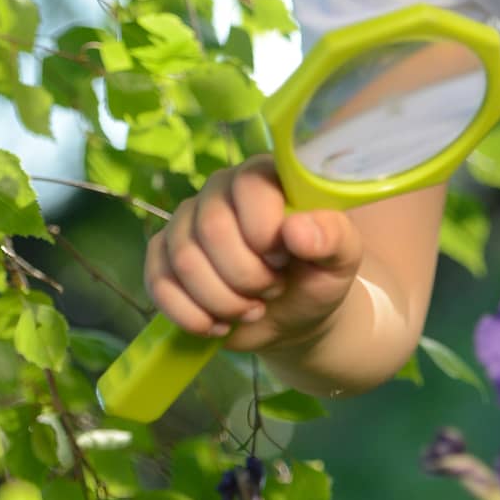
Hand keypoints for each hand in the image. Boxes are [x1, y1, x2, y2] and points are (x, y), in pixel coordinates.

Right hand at [144, 155, 364, 353]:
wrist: (293, 316)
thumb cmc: (318, 276)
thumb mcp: (342, 258)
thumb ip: (332, 236)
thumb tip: (296, 230)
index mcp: (264, 176)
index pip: (248, 187)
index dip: (264, 231)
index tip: (284, 259)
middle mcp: (220, 189)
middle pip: (211, 229)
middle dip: (245, 276)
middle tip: (272, 290)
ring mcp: (187, 222)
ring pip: (184, 260)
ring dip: (222, 300)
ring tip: (252, 309)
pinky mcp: (164, 256)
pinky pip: (158, 282)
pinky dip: (191, 315)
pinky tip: (219, 323)